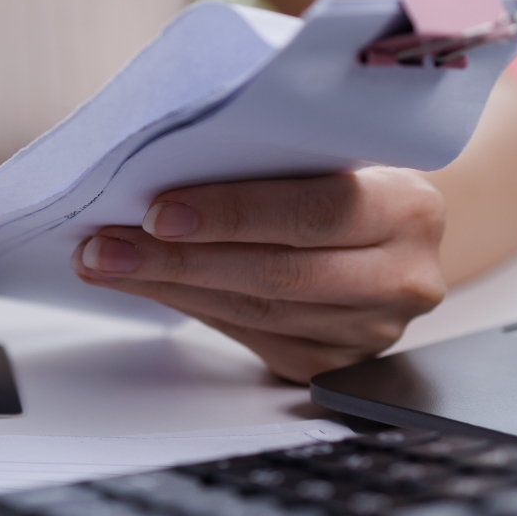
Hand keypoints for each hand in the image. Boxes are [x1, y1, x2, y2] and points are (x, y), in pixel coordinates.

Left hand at [70, 168, 445, 382]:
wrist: (391, 229)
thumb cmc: (345, 175)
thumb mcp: (333, 152)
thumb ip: (274, 157)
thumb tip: (161, 164)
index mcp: (409, 209)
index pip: (317, 211)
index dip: (235, 213)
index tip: (159, 211)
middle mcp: (402, 278)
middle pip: (279, 274)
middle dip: (179, 261)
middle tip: (107, 245)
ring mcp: (371, 331)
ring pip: (256, 313)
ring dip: (170, 287)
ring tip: (108, 263)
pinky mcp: (334, 363)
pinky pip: (250, 337)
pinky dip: (190, 307)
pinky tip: (147, 285)